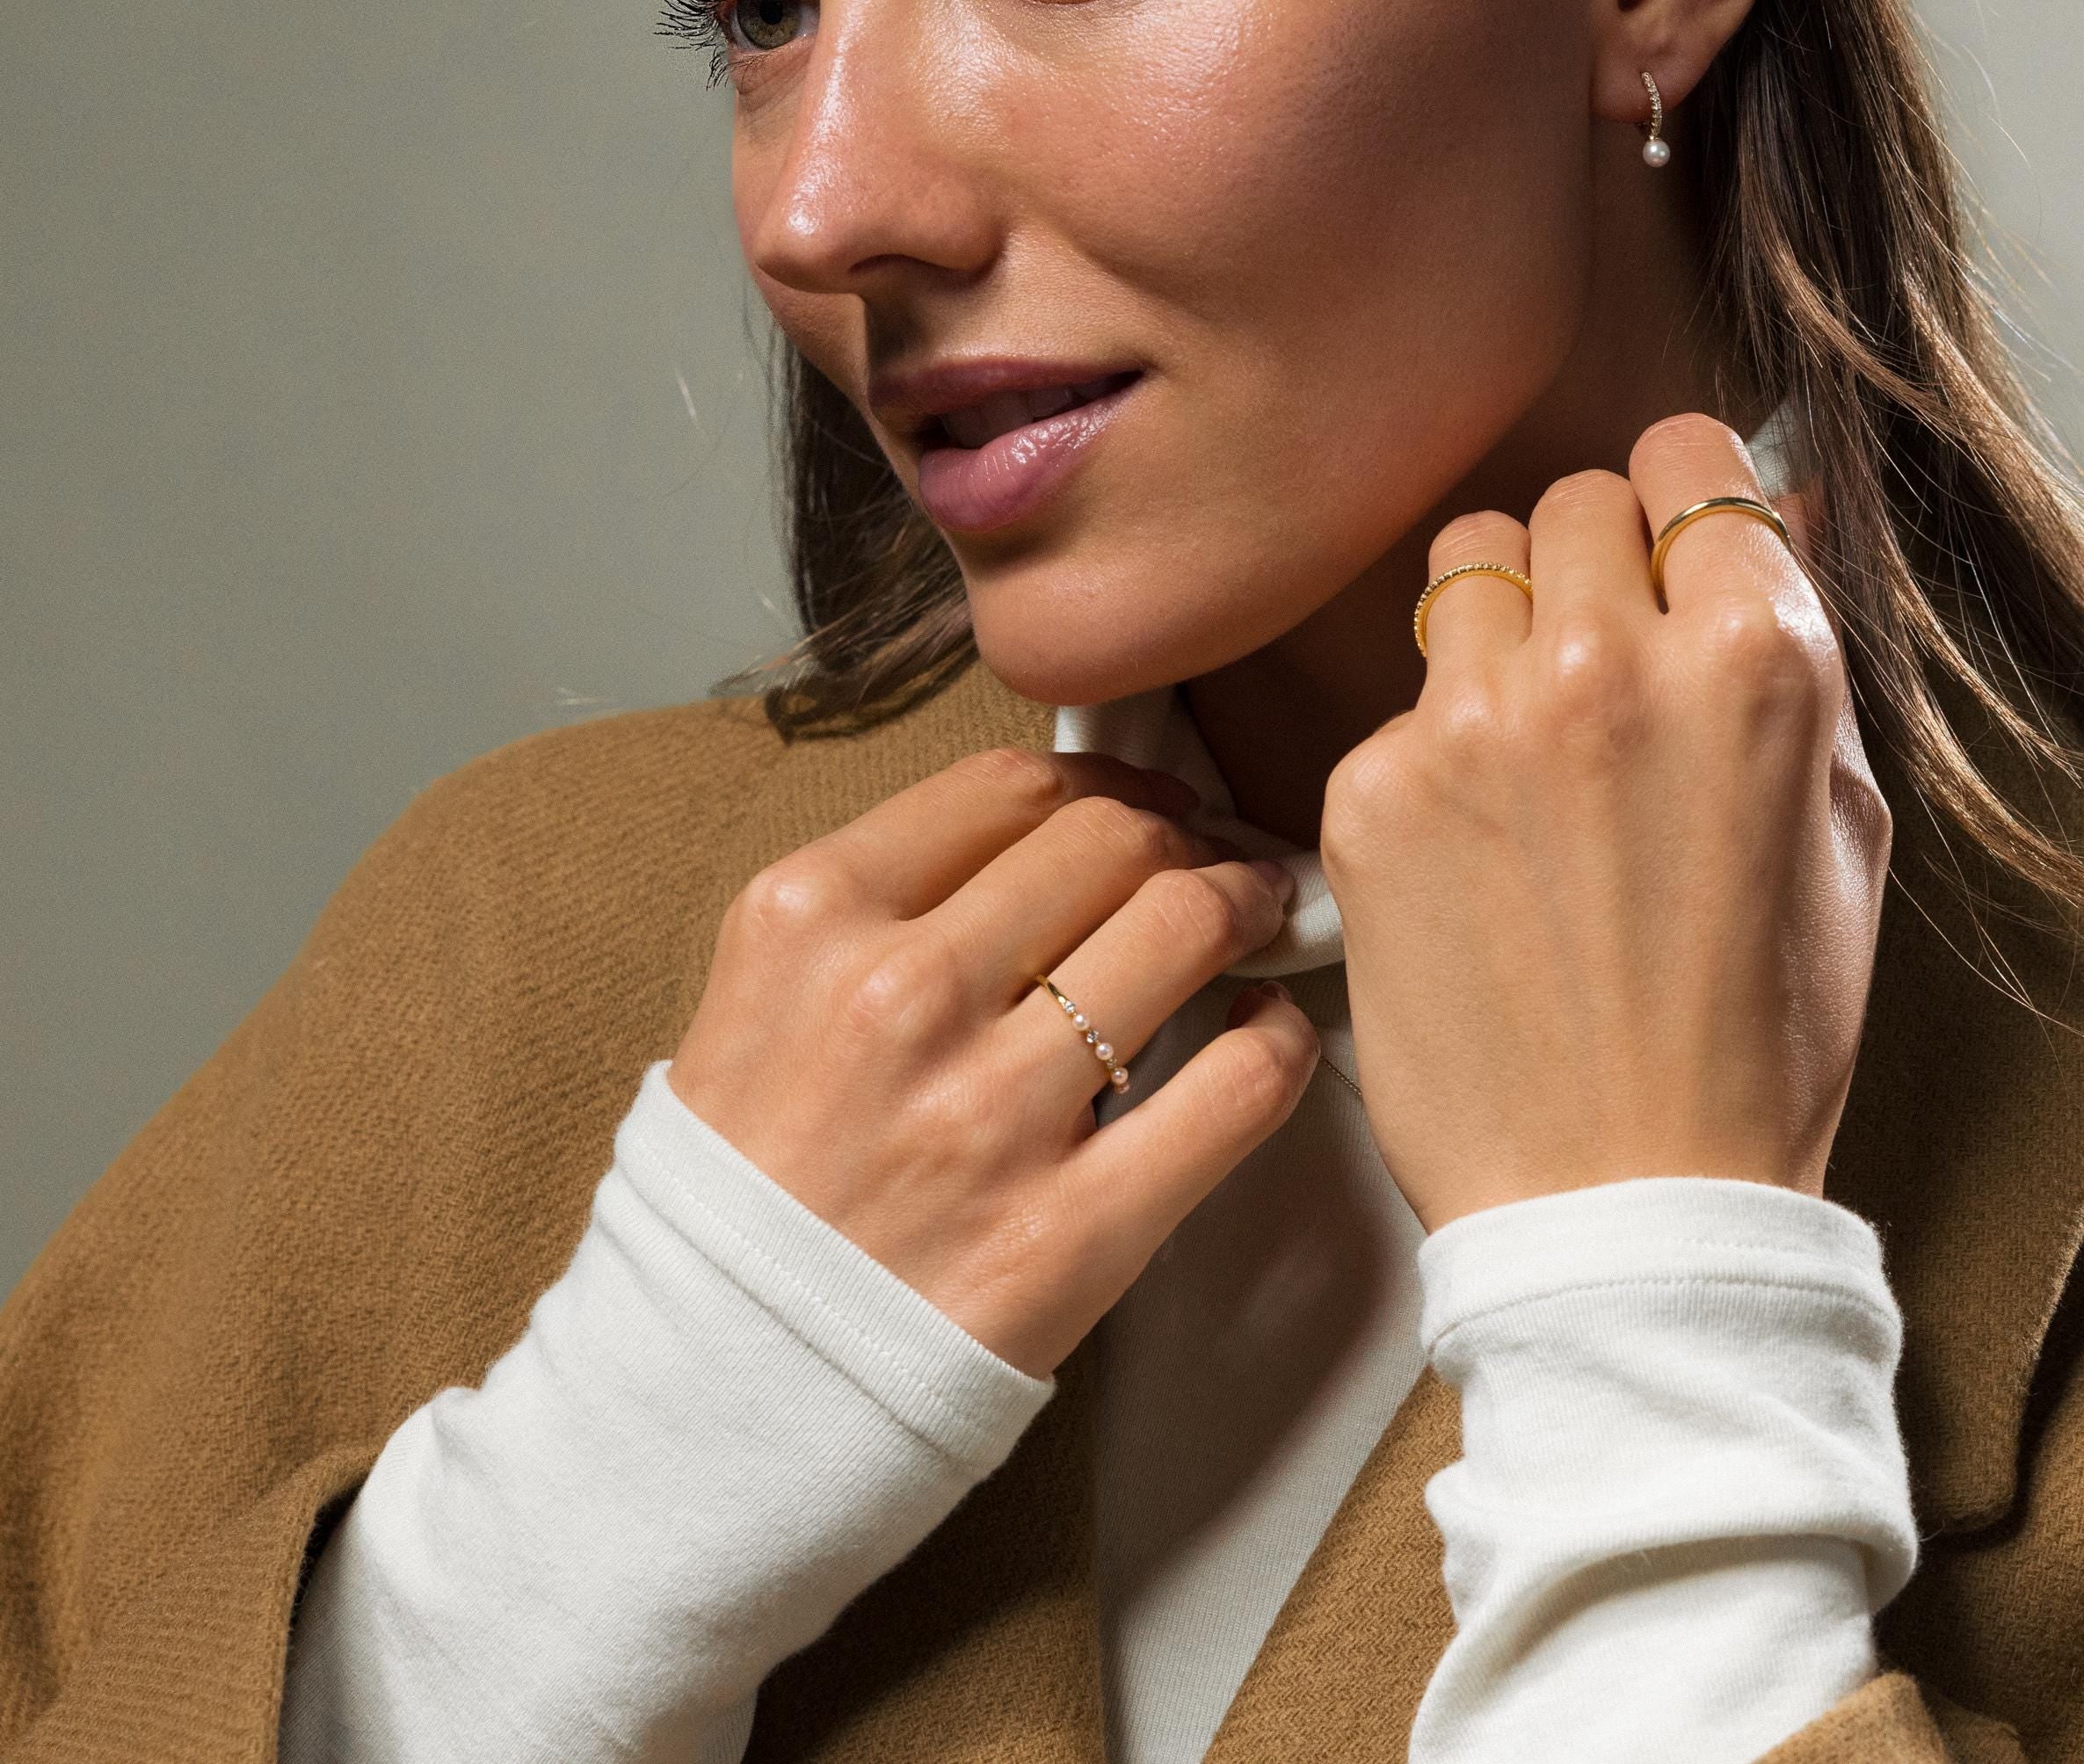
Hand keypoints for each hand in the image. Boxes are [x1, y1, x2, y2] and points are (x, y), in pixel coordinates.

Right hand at [667, 747, 1320, 1376]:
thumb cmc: (741, 1199)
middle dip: (1184, 838)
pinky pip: (1235, 1088)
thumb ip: (876, 909)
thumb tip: (1041, 837)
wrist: (700, 1406)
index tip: (1142, 805)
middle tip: (1212, 860)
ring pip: (1182, 931)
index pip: (1006, 789)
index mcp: (807, 921)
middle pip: (1109, 843)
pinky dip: (1278, 1038)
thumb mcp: (758, 1003)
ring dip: (1242, 906)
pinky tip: (1270, 1029)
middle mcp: (896, 996)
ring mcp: (986, 1116)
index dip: (1102, 784)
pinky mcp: (1068, 1233)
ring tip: (1255, 917)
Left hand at [1320, 412, 1889, 1230]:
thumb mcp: (1843, 823)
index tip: (1676, 558)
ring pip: (1467, 562)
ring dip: (1503, 624)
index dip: (1685, 510)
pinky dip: (1438, 747)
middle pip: (1573, 500)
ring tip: (1534, 742)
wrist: (1627, 1203)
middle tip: (1611, 671)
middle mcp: (1604, 661)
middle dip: (1596, 566)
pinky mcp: (1372, 789)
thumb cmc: (1762, 1028)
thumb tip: (1783, 500)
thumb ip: (1802, 647)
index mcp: (1753, 655)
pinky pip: (1403, 698)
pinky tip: (1477, 848)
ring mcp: (1473, 722)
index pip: (1687, 457)